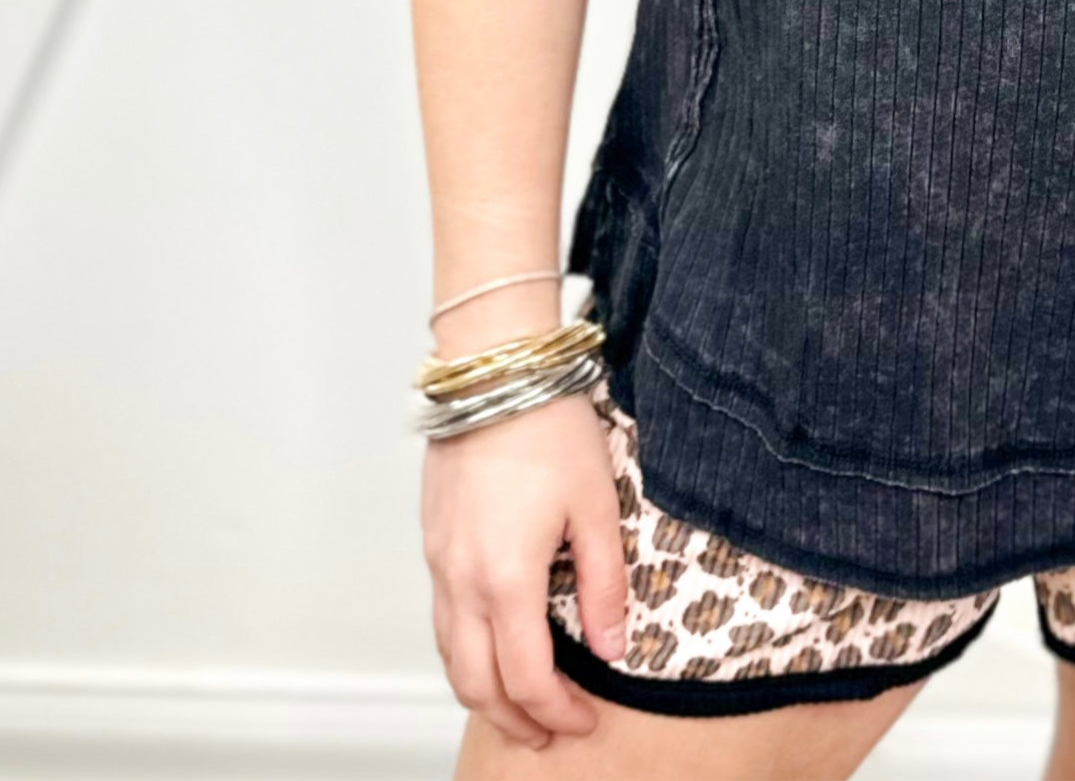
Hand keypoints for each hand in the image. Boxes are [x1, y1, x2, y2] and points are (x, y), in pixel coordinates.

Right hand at [421, 391, 627, 749]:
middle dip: (514, 719)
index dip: (558, 713)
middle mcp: (462, 580)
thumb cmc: (549, 427)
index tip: (585, 722)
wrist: (494, 368)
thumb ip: (605, 583)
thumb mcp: (596, 506)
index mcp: (505, 579)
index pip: (527, 677)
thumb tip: (612, 648)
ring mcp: (439, 561)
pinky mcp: (433, 539)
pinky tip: (493, 644)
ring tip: (520, 705)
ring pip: (450, 655)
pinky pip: (442, 618)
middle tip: (549, 734)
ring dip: (483, 692)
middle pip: (476, 683)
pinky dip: (465, 651)